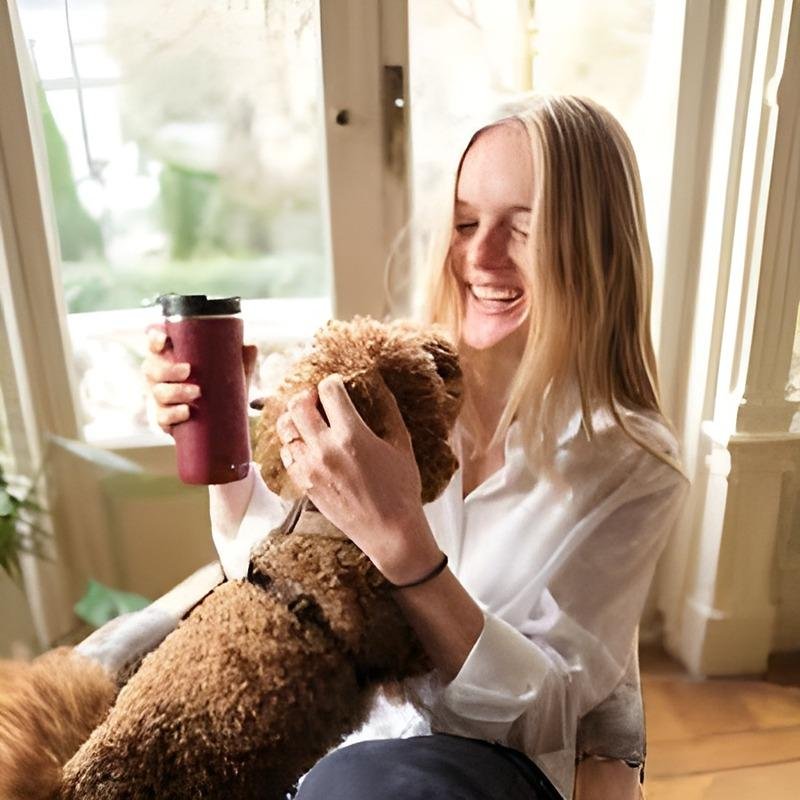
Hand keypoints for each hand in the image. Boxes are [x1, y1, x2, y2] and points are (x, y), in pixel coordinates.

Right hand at [141, 324, 257, 435]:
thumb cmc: (221, 389)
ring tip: (197, 392)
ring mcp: (160, 399)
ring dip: (175, 392)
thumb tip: (250, 346)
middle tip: (188, 370)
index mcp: (172, 358)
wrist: (222, 423)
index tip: (164, 339)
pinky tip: (186, 412)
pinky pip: (161, 418)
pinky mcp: (165, 419)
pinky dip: (173, 414)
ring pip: (157, 392)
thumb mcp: (232, 373)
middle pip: (151, 368)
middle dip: (167, 369)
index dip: (154, 338)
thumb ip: (241, 360)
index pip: (154, 343)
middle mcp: (160, 376)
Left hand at [276, 374, 441, 582]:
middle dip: (306, 394)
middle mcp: (325, 450)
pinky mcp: (304, 485)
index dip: (332, 382)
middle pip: (298, 405)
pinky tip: (305, 443)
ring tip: (306, 418)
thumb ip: (388, 411)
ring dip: (294, 418)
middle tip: (315, 396)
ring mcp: (311, 469)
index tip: (337, 384)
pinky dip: (292, 444)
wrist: (389, 532)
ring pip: (286, 430)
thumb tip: (379, 385)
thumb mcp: (402, 445)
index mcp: (352, 436)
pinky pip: (286, 456)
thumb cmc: (401, 490)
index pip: (329, 391)